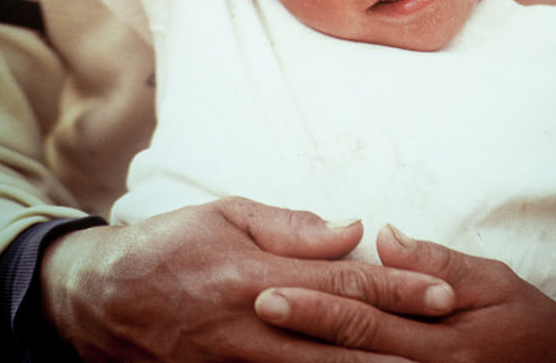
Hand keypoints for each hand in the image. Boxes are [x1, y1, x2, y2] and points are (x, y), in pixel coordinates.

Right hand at [39, 198, 454, 362]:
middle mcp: (252, 327)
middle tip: (451, 339)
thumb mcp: (226, 213)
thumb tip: (352, 229)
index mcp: (254, 275)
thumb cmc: (171, 244)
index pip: (342, 281)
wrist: (104, 300)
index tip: (442, 291)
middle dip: (401, 341)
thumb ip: (290, 227)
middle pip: (342, 339)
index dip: (396, 287)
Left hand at [255, 224, 555, 362]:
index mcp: (440, 340)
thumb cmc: (528, 320)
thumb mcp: (494, 280)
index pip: (365, 318)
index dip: (315, 304)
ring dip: (304, 361)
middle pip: (348, 352)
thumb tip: (382, 236)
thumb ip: (437, 260)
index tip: (269, 288)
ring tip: (253, 347)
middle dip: (296, 332)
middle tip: (249, 311)